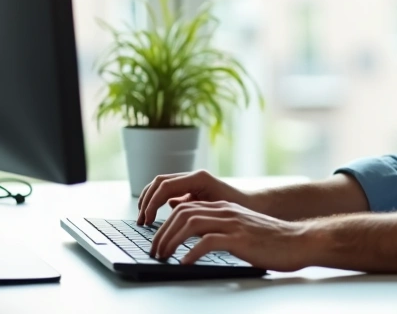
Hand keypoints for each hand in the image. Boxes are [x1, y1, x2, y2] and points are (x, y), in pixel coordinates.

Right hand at [136, 170, 254, 226]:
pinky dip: (159, 202)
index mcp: (199, 178)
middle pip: (159, 182)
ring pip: (162, 186)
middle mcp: (194, 176)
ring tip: (145, 219)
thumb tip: (171, 208)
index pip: (165, 186)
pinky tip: (156, 218)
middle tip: (141, 221)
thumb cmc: (240, 209)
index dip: (151, 203)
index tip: (147, 221)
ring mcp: (192, 182)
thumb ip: (194, 209)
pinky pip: (169, 192)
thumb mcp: (215, 211)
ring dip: (150, 200)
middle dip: (146, 200)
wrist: (255, 206)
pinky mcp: (193, 189)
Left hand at [149, 201, 319, 271]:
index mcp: (223, 208)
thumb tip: (195, 236)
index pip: (185, 207)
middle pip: (183, 213)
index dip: (166, 223)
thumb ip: (219, 227)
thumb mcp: (240, 228)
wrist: (298, 241)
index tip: (157, 240)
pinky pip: (208, 241)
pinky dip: (192, 252)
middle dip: (162, 232)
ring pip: (191, 223)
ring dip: (171, 241)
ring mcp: (233, 224)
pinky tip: (185, 262)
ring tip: (164, 256)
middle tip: (155, 251)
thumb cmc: (271, 240)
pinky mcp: (240, 239)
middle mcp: (225, 211)